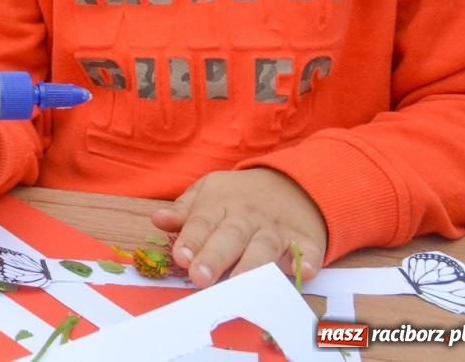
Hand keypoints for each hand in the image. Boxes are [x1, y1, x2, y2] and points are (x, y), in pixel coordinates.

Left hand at [150, 168, 326, 286]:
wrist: (292, 182)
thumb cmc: (239, 195)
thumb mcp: (208, 192)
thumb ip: (184, 209)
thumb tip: (158, 219)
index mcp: (220, 204)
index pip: (202, 222)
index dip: (191, 240)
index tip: (181, 258)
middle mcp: (247, 217)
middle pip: (230, 237)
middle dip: (215, 257)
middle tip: (200, 278)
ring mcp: (277, 229)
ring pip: (263, 247)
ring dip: (252, 265)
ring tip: (239, 283)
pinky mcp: (305, 239)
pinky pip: (306, 250)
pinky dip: (306, 260)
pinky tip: (303, 271)